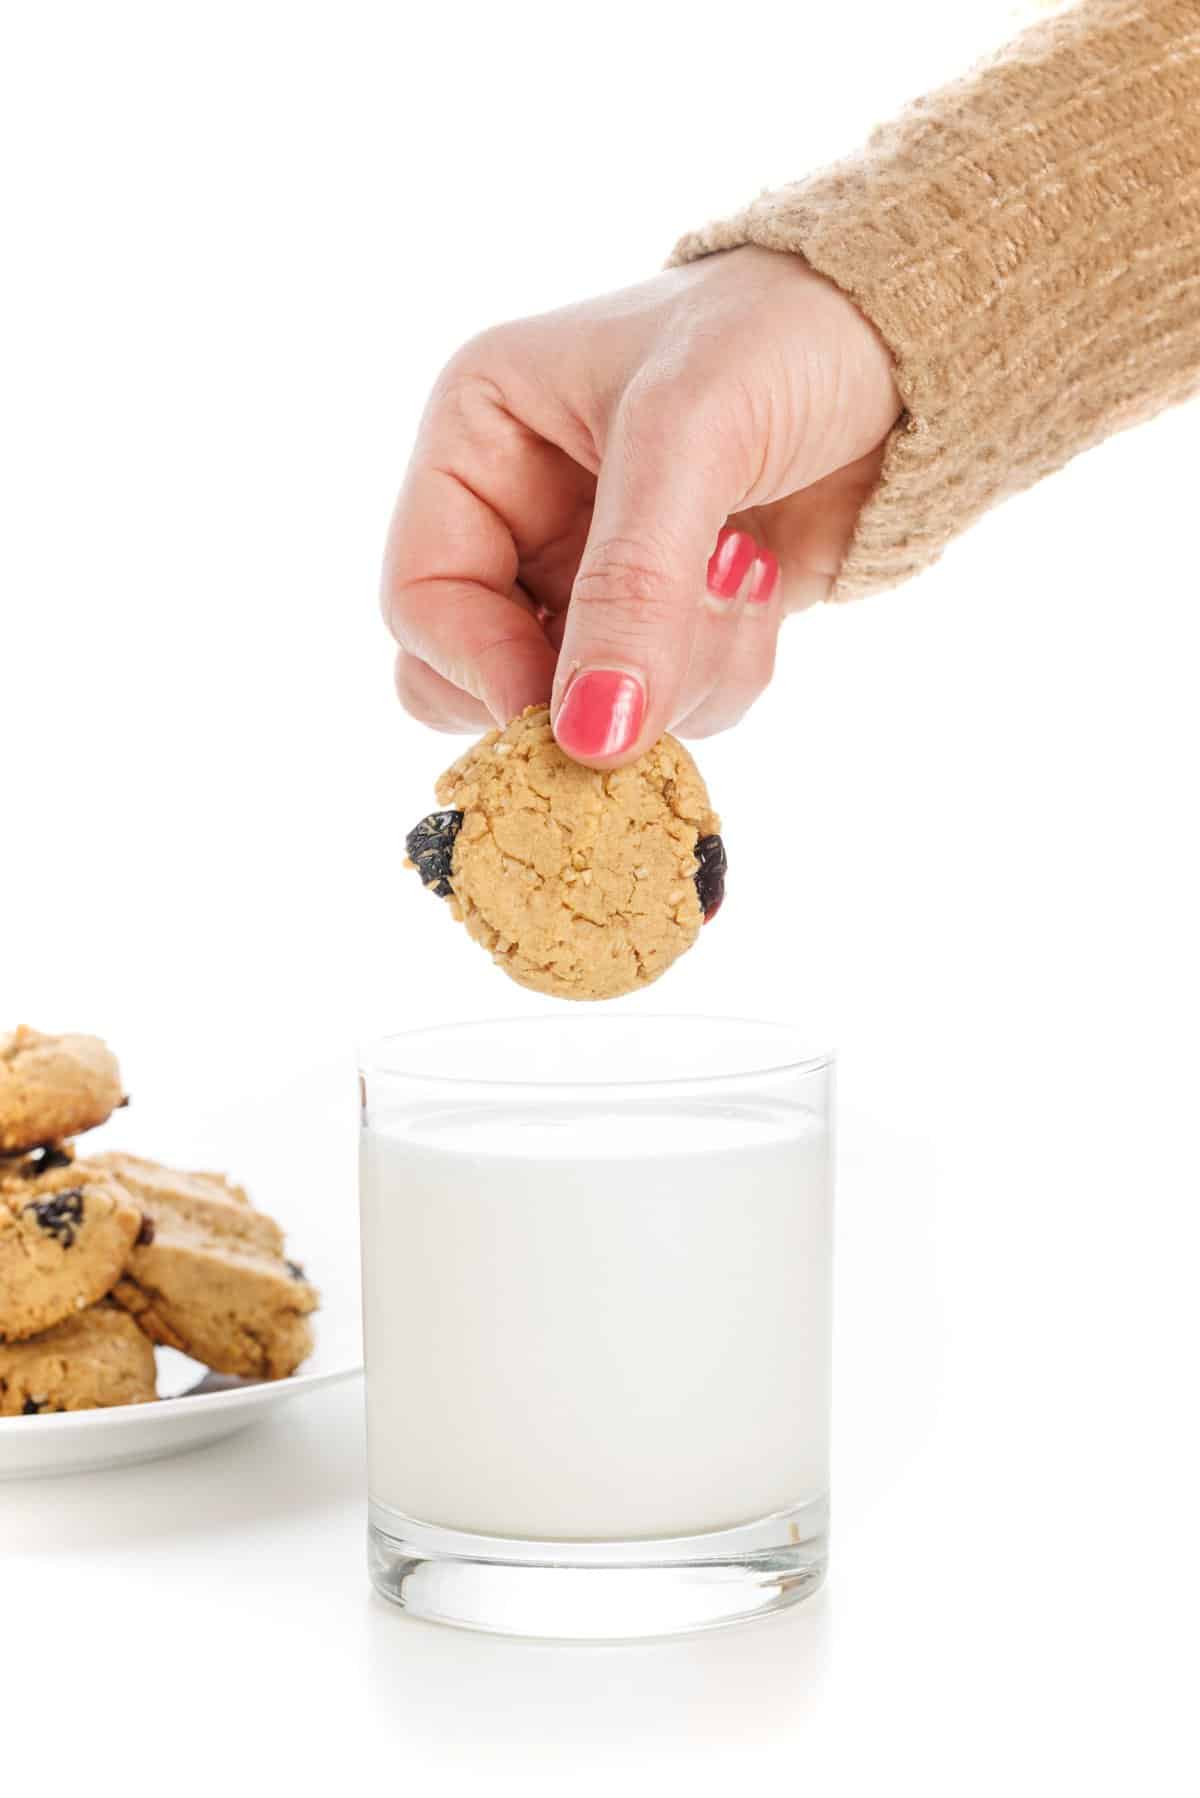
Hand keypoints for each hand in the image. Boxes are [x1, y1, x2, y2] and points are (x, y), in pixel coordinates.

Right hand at [382, 246, 899, 765]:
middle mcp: (519, 512)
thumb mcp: (690, 438)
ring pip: (585, 706)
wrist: (913, 343)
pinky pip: (664, 705)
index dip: (481, 669)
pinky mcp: (668, 618)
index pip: (423, 598)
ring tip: (744, 571)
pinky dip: (722, 672)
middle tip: (660, 668)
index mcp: (479, 437)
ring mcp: (592, 573)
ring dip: (680, 670)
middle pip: (485, 673)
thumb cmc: (785, 335)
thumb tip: (588, 740)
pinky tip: (762, 584)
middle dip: (583, 681)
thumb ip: (632, 590)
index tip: (568, 717)